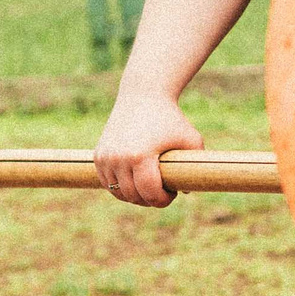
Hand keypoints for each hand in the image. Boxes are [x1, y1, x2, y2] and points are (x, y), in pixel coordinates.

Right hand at [94, 93, 203, 207]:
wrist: (142, 96)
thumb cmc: (170, 118)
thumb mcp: (191, 139)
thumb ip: (196, 165)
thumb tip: (186, 190)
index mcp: (140, 156)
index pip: (149, 194)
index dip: (163, 200)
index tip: (172, 194)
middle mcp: (118, 159)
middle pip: (133, 196)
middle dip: (150, 199)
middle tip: (162, 191)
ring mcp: (105, 158)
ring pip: (118, 192)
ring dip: (134, 195)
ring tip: (148, 186)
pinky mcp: (98, 156)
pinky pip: (107, 183)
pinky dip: (120, 186)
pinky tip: (134, 180)